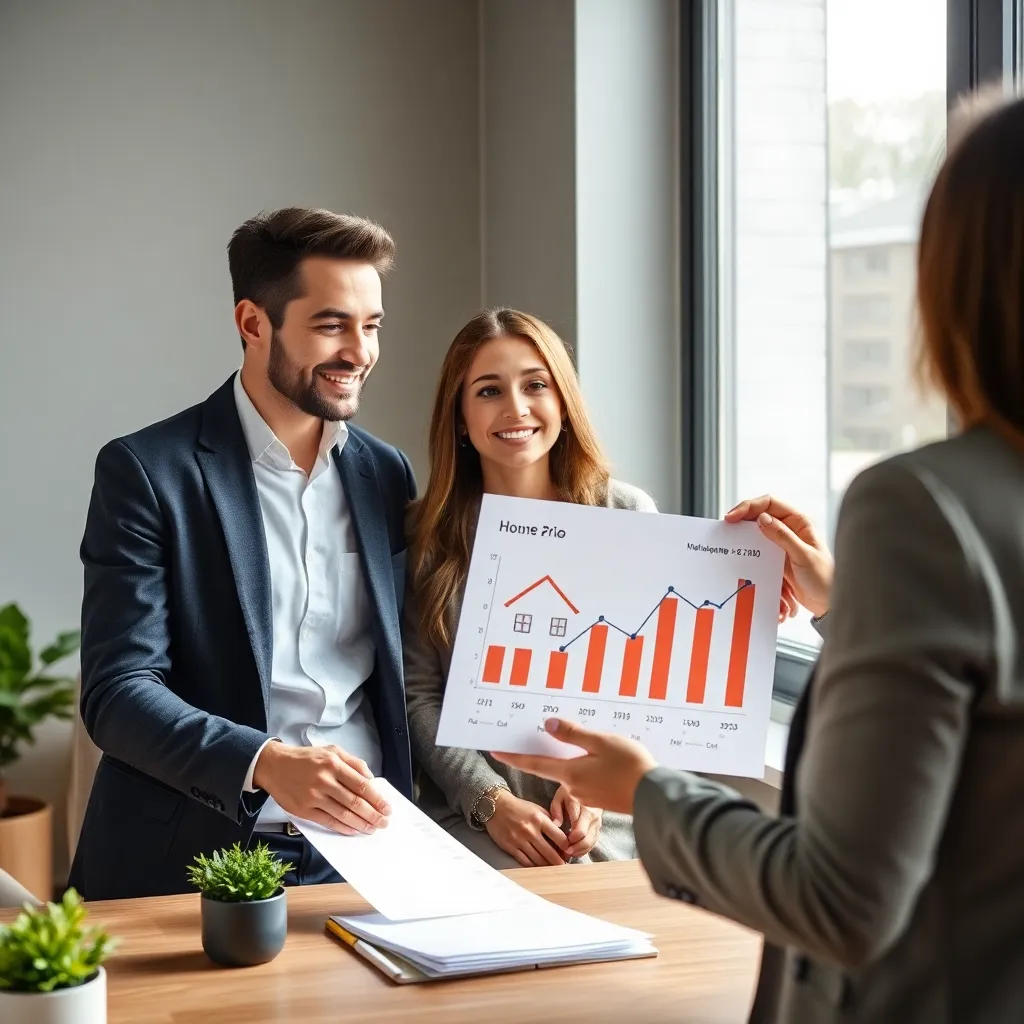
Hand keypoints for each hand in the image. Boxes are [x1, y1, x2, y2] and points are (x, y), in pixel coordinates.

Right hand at [252, 742, 390, 834]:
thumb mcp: (332, 751)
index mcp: (334, 763)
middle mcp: (324, 780)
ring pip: (343, 813)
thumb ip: (354, 763)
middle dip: (373, 814)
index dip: (377, 798)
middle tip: (383, 822)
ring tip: (371, 828)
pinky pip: (327, 821)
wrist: (275, 765)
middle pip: (355, 801)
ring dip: (360, 824)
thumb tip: (371, 780)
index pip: (361, 784)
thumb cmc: (306, 758)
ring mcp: (313, 796)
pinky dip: (342, 827)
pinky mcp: (304, 809)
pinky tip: (352, 830)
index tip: (387, 807)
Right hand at [484, 790, 569, 867]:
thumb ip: (549, 820)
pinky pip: (525, 861)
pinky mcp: (510, 847)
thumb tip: (562, 833)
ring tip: (552, 868)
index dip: (566, 847)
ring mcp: (519, 840)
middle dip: (559, 862)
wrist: (496, 806)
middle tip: (563, 866)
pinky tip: (538, 867)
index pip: (559, 837)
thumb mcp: (537, 808)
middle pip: (550, 852)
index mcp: (539, 819)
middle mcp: (530, 830)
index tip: (569, 851)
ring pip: (538, 860)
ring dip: (547, 866)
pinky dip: (533, 866)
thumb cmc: (519, 807)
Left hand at [493, 720, 656, 813]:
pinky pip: (591, 778)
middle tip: (555, 732)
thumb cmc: (630, 767)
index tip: (495, 751)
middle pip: (556, 766)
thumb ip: (573, 734)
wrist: (655, 797)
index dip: (513, 757)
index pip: (534, 763)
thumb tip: (548, 724)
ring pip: (576, 772)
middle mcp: (575, 787)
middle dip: (555, 752)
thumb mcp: (601, 742)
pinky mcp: (603, 798)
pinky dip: (593, 767)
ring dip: (579, 759)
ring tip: (595, 743)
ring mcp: (589, 796)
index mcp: (570, 773)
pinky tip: (608, 759)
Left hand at [550, 785, 601, 858]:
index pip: (579, 828)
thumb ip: (556, 809)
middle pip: (587, 838)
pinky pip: (593, 842)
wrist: (586, 789)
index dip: (572, 839)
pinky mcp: (597, 828)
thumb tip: (556, 824)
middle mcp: (592, 816)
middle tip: (565, 852)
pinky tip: (575, 852)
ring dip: (580, 850)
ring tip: (568, 854)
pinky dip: (584, 850)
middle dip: (576, 847)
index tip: (564, 844)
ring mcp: (597, 823)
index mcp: (582, 807)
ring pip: (591, 842)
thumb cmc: (569, 793)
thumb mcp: (559, 797)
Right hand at [725, 495, 833, 618]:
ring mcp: (781, 543)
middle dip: (742, 519)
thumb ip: (783, 536)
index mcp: (799, 522)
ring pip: (756, 532)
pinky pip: (757, 549)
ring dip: (743, 535)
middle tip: (726, 528)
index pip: (770, 503)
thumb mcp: (803, 556)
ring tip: (729, 540)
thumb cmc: (824, 578)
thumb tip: (761, 519)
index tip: (733, 517)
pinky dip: (748, 550)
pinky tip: (740, 555)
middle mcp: (789, 529)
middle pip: (760, 514)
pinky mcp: (775, 558)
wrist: (828, 602)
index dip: (749, 506)